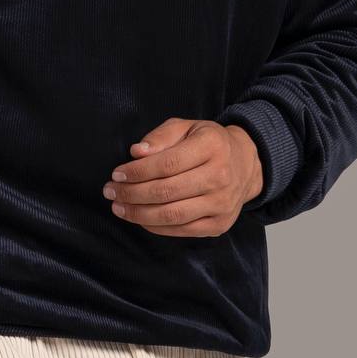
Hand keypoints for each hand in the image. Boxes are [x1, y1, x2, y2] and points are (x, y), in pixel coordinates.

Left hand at [103, 118, 262, 237]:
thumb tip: (136, 152)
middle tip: (111, 192)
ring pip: (172, 215)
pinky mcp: (219, 224)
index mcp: (212, 146)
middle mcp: (220, 176)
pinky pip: (181, 230)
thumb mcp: (186, 127)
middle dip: (131, 194)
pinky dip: (155, 226)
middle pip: (166, 192)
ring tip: (119, 207)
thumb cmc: (207, 144)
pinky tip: (139, 218)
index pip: (166, 164)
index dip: (137, 172)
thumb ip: (160, 137)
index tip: (117, 174)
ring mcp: (222, 203)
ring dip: (139, 214)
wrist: (246, 165)